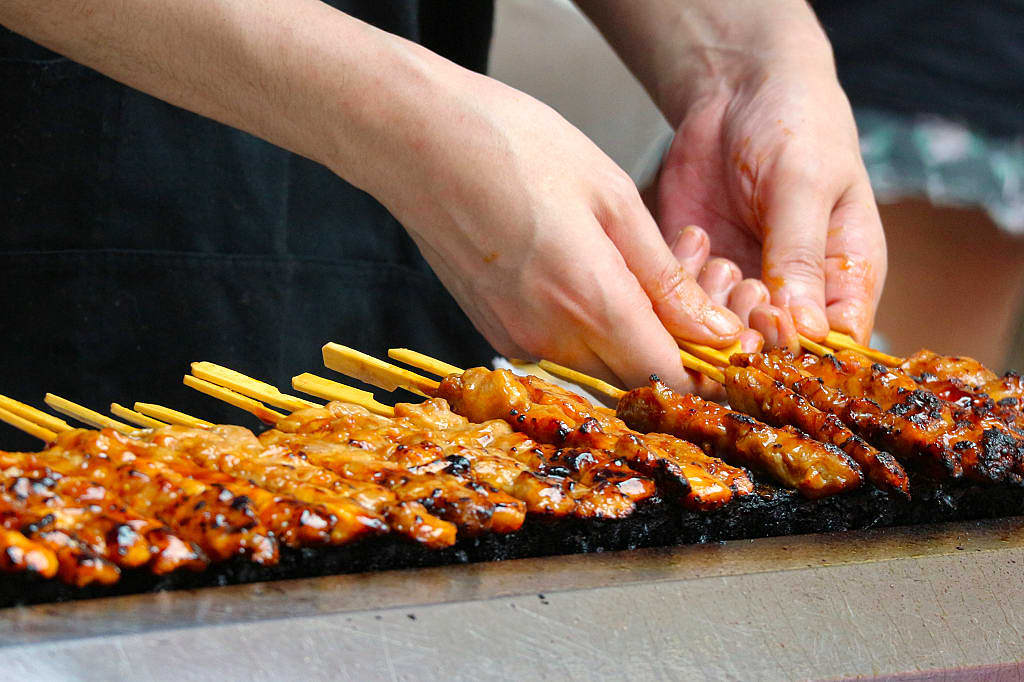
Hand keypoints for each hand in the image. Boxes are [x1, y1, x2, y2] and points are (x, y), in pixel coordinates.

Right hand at [367, 67, 743, 391]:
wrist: (415, 140)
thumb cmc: (513, 147)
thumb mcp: (611, 195)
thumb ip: (666, 275)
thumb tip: (714, 332)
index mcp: (590, 301)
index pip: (666, 380)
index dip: (702, 372)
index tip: (721, 340)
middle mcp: (550, 336)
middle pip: (632, 382)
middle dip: (670, 352)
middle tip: (687, 291)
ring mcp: (515, 337)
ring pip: (596, 368)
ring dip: (628, 338)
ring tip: (636, 269)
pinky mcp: (492, 329)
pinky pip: (558, 351)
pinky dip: (586, 330)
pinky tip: (589, 274)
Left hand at [649, 66, 886, 347]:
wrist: (737, 89)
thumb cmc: (796, 125)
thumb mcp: (804, 184)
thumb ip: (800, 255)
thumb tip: (803, 331)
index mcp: (844, 277)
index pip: (835, 345)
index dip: (803, 351)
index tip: (773, 331)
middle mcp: (795, 293)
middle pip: (773, 351)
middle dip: (748, 333)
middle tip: (735, 292)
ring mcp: (744, 285)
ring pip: (722, 335)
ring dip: (711, 308)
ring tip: (718, 255)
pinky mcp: (699, 273)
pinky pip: (682, 303)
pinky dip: (681, 282)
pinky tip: (694, 237)